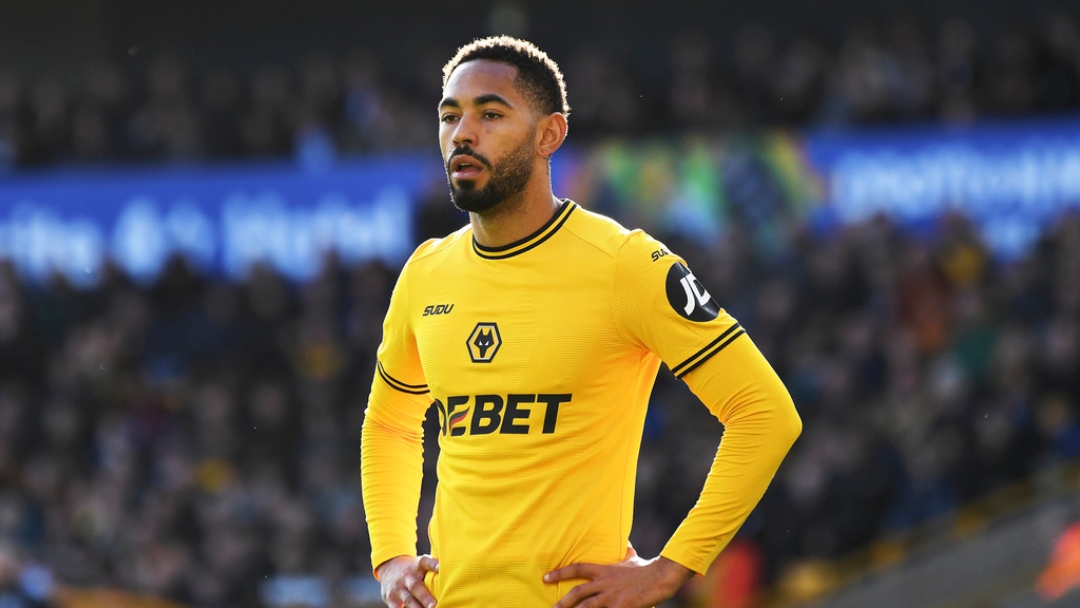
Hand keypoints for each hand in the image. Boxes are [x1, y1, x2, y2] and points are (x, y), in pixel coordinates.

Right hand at [375, 554, 439, 607]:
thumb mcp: (422, 564)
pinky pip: (395, 606)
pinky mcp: (391, 598)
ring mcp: (399, 587)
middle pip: (416, 586)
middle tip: (435, 605)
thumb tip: (457, 570)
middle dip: (425, 597)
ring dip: (417, 607)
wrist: (389, 567)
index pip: (425, 562)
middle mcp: (408, 576)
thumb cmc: (414, 569)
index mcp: (417, 565)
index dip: (433, 564)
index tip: (441, 568)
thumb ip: (434, 568)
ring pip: (408, 599)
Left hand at [544, 547, 693, 607]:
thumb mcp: (631, 557)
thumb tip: (624, 541)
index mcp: (605, 570)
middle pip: (578, 592)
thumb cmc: (646, 568)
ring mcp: (612, 597)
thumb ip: (624, 552)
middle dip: (563, 602)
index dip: (560, 572)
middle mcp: (605, 583)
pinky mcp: (622, 607)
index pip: (578, 568)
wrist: (661, 576)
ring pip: (587, 607)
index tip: (545, 577)